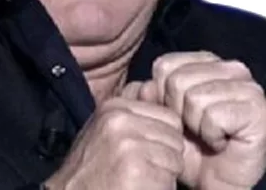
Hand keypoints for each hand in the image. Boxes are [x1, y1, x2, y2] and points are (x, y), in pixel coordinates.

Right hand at [44, 93, 183, 189]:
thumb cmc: (90, 169)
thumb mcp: (106, 129)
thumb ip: (132, 109)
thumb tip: (154, 85)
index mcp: (114, 106)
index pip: (169, 116)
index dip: (163, 139)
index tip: (146, 152)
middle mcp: (120, 119)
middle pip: (175, 138)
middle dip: (165, 158)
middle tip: (141, 170)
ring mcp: (127, 144)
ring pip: (175, 161)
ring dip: (164, 177)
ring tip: (138, 180)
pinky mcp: (135, 171)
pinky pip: (170, 182)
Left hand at [135, 51, 265, 189]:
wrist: (212, 179)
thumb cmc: (188, 144)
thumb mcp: (160, 113)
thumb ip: (146, 94)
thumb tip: (145, 87)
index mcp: (206, 60)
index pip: (164, 65)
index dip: (162, 95)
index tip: (177, 113)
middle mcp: (230, 67)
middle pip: (177, 80)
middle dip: (178, 111)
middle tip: (194, 127)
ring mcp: (248, 86)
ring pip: (194, 97)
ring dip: (194, 125)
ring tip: (207, 133)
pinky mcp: (258, 108)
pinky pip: (212, 116)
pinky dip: (210, 136)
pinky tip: (221, 141)